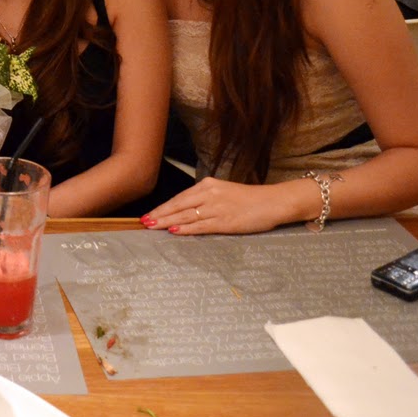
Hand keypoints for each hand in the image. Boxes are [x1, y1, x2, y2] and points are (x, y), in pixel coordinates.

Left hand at [141, 176, 305, 235]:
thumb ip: (205, 199)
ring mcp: (217, 207)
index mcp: (208, 185)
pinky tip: (174, 231)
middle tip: (143, 222)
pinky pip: (201, 225)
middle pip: (178, 205)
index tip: (149, 214)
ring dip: (167, 222)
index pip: (179, 197)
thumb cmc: (250, 199)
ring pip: (186, 215)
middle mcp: (209, 194)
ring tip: (153, 227)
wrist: (273, 202)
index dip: (163, 207)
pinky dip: (186, 229)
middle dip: (160, 215)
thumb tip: (186, 211)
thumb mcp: (224, 192)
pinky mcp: (225, 221)